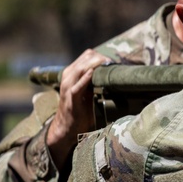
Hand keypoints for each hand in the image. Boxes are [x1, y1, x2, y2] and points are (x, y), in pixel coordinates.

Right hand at [46, 49, 108, 169]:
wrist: (67, 126)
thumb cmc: (81, 108)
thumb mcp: (88, 91)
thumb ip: (96, 81)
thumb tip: (113, 74)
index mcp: (73, 73)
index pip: (88, 55)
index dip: (102, 56)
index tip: (115, 61)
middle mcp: (69, 76)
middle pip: (86, 58)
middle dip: (102, 59)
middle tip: (115, 64)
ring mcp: (68, 86)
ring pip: (80, 68)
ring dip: (96, 64)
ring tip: (109, 65)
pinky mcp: (70, 97)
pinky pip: (77, 86)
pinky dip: (85, 78)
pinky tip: (93, 73)